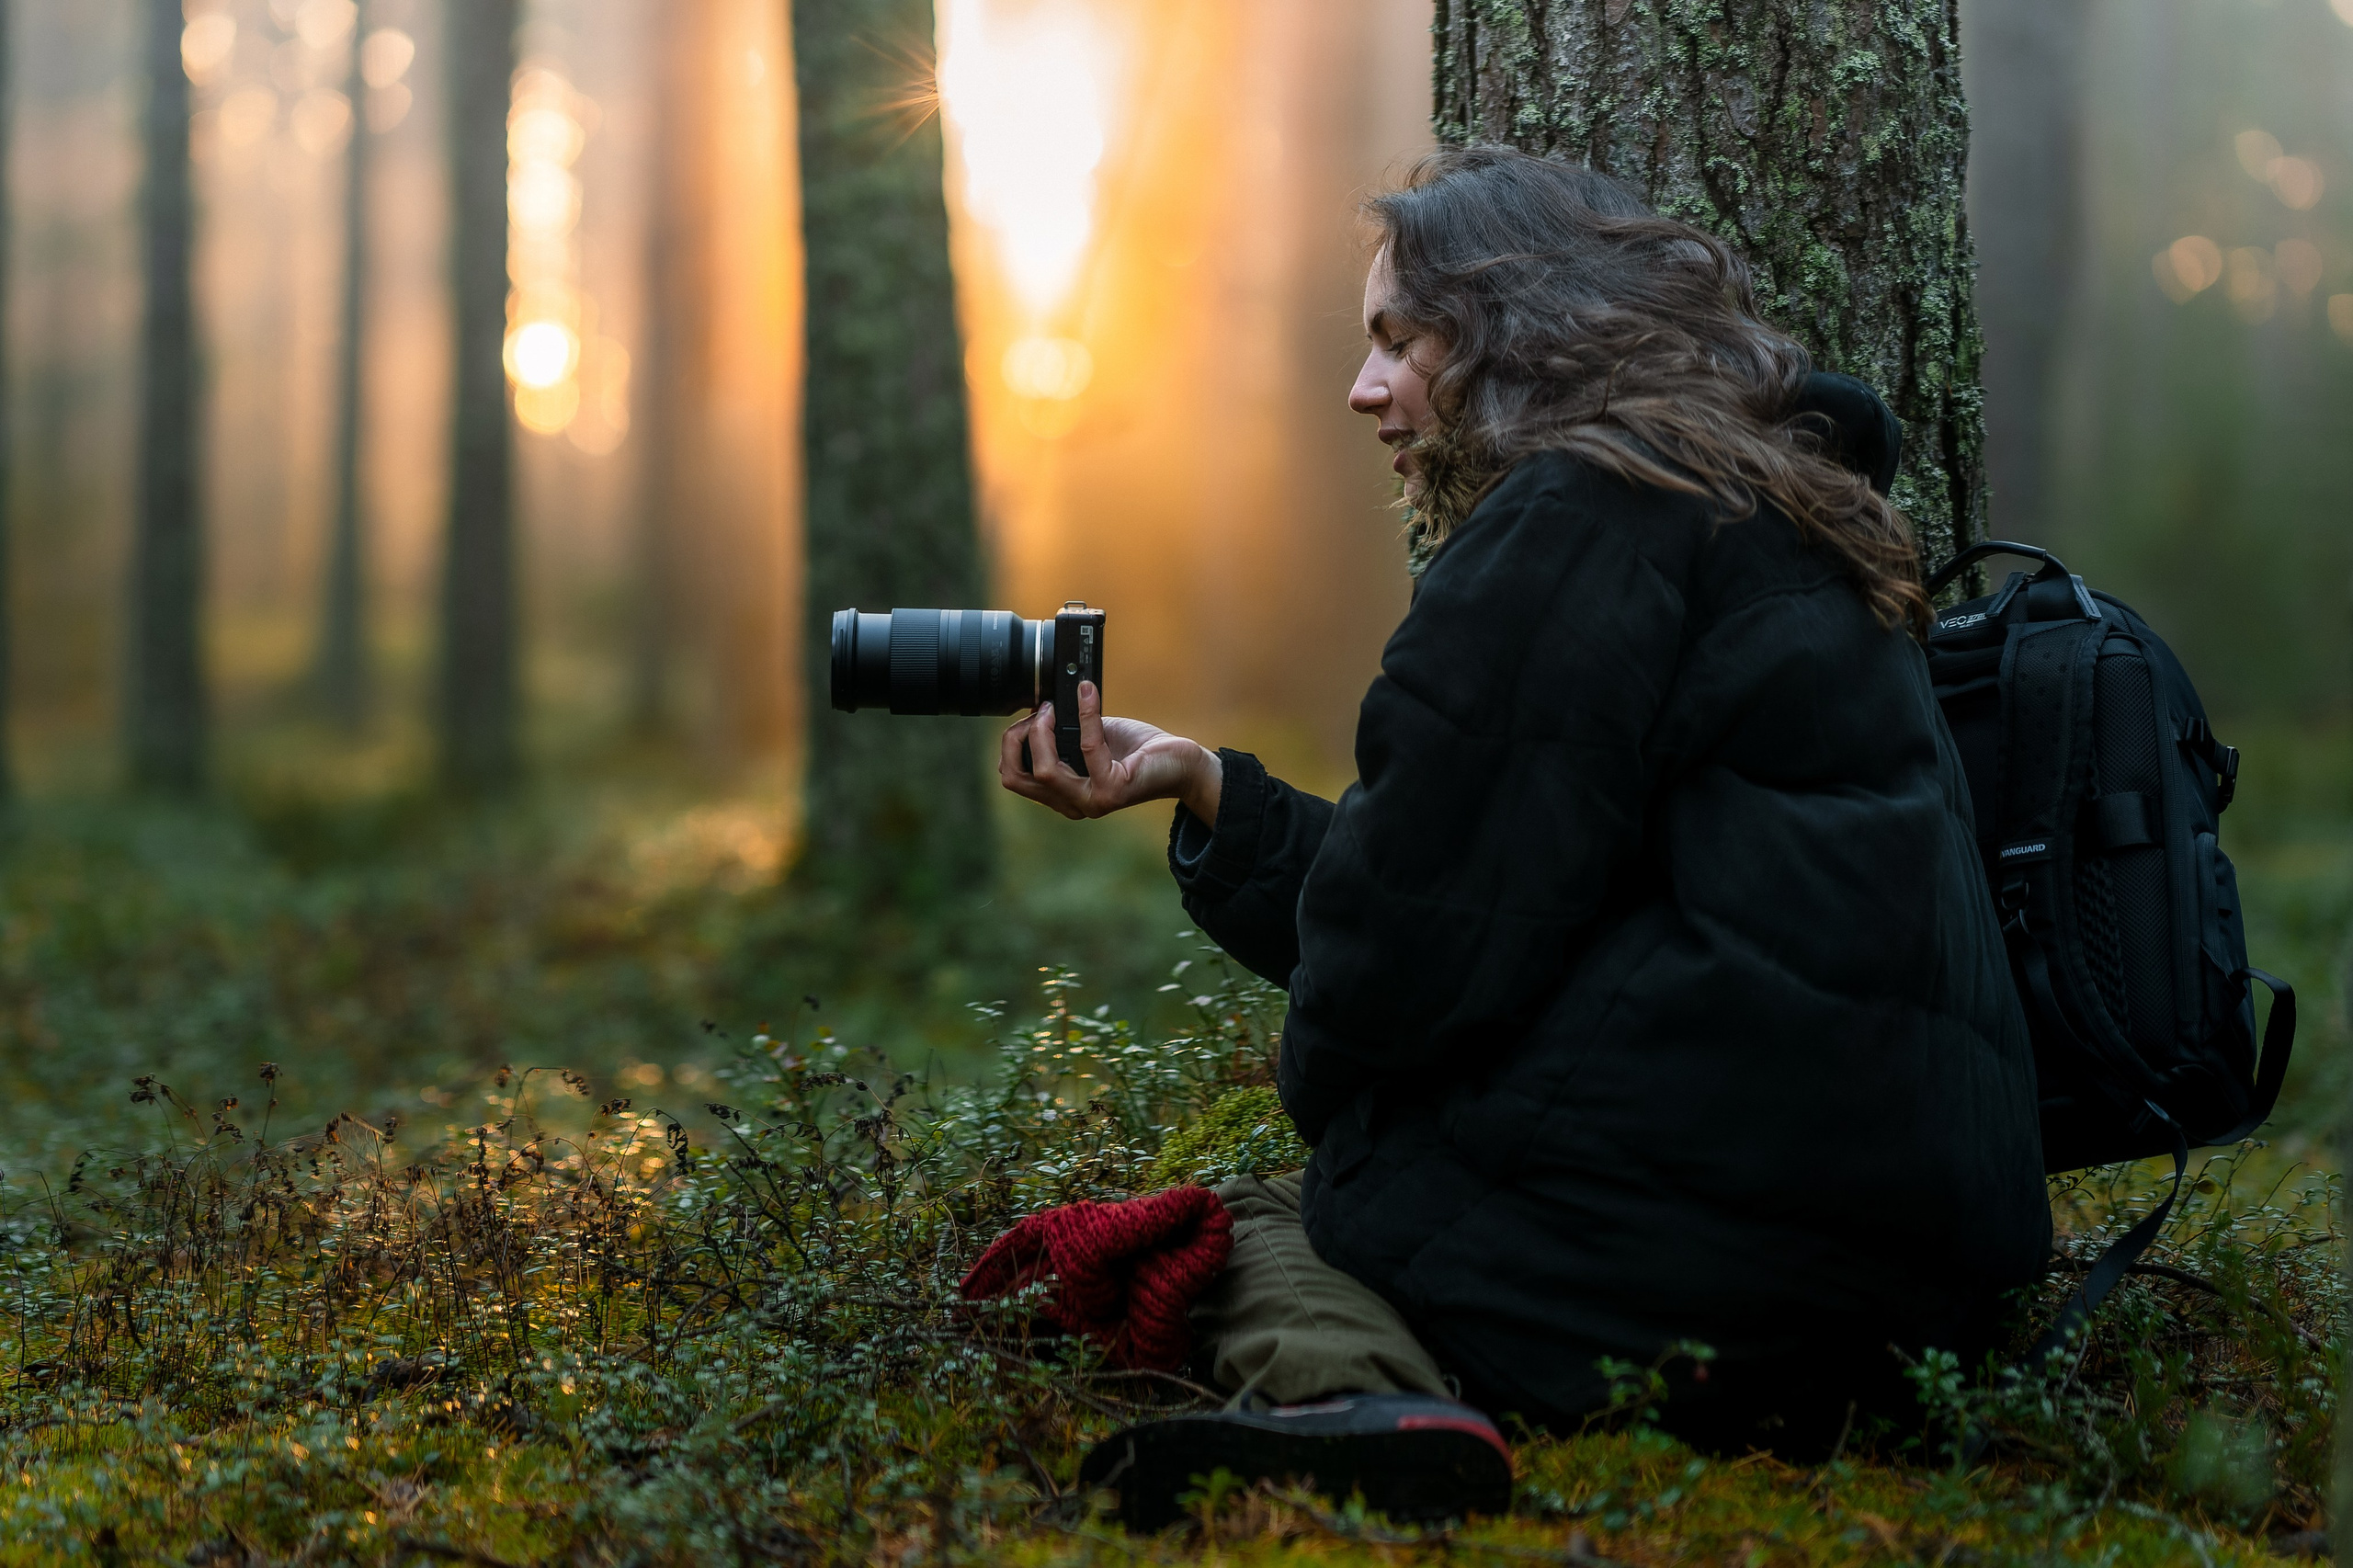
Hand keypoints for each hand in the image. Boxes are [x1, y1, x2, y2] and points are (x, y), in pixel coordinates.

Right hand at [998, 681, 1223, 822]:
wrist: (1178, 761)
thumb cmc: (1136, 749)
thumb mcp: (1088, 738)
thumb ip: (1061, 732)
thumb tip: (1036, 708)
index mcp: (1062, 794)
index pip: (1014, 778)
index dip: (1012, 744)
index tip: (1031, 716)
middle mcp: (1073, 804)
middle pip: (1017, 777)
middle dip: (1015, 739)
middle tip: (1039, 712)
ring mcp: (1091, 802)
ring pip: (1044, 769)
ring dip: (1042, 730)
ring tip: (1055, 707)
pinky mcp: (1112, 790)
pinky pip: (1086, 747)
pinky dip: (1085, 714)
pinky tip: (1088, 694)